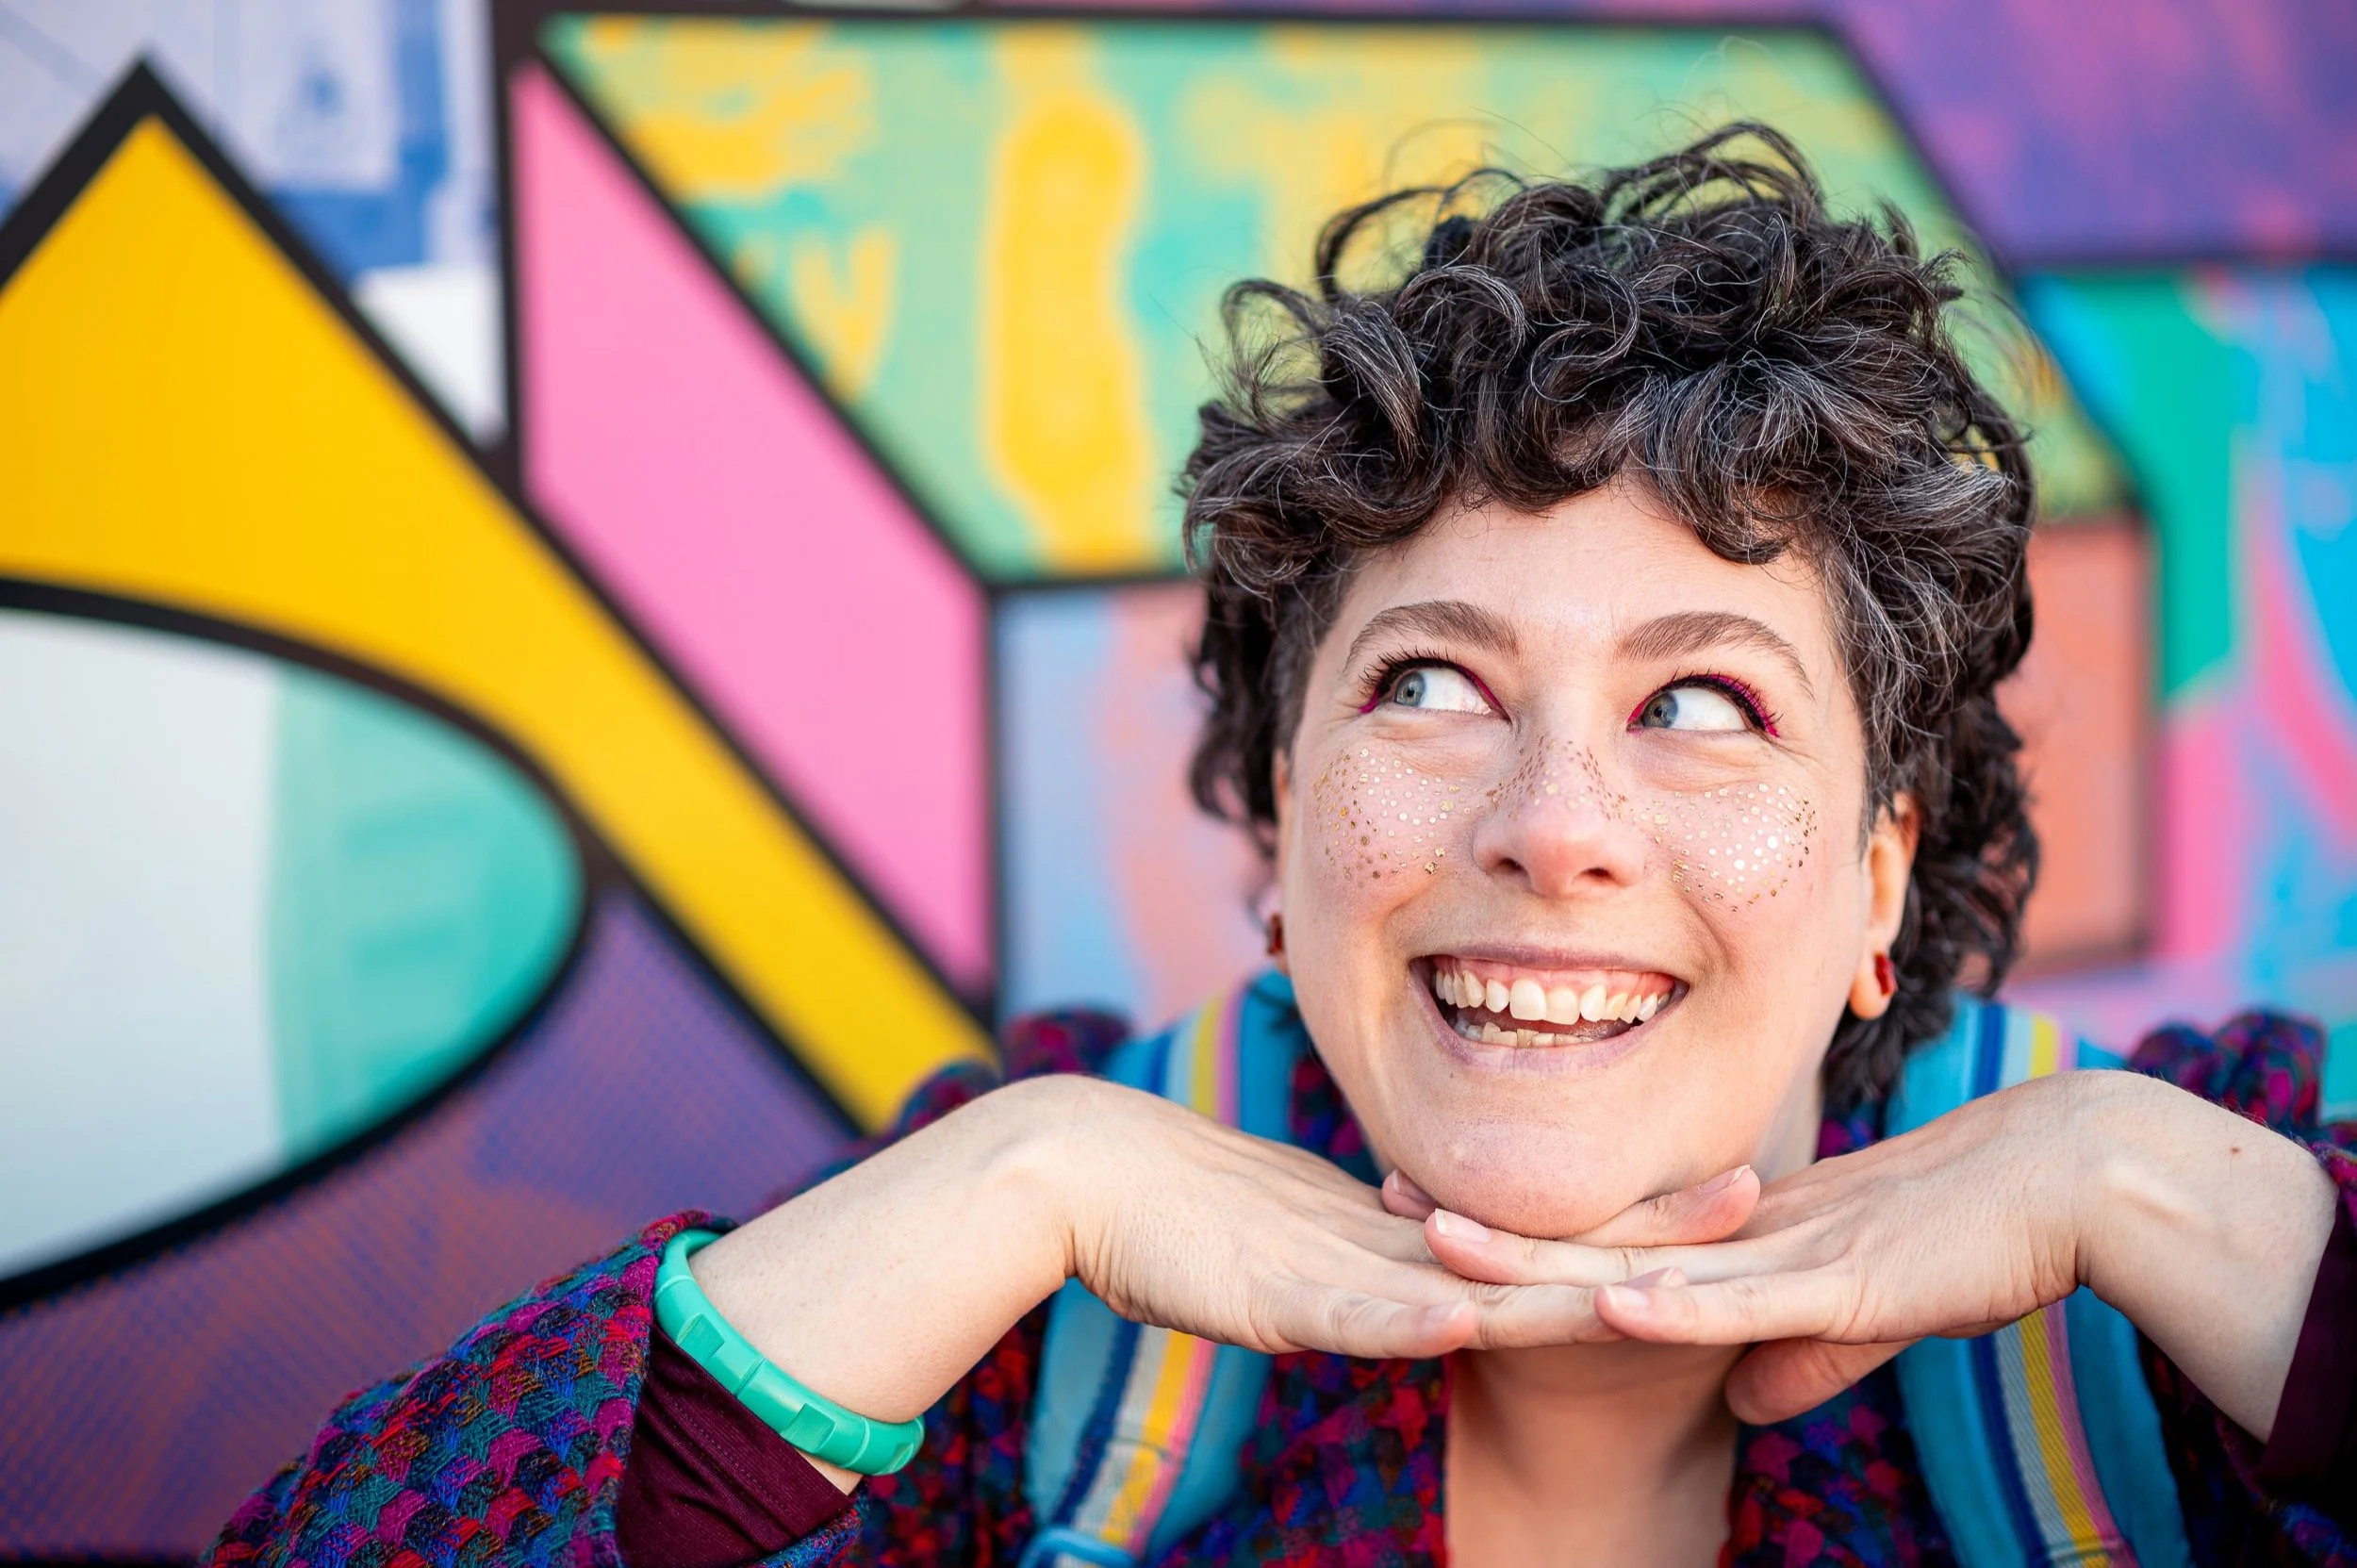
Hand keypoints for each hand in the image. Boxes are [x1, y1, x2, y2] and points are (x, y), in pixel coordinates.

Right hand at [690, 1070, 1760, 1486]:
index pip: (1542, 1240)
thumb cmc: (1185, 1216)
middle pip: (1539, 1250)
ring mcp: (1343, 1267)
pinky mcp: (1283, 1295)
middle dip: (1646, 1236)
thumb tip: (1440, 1275)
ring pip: (1474, 1281)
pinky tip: (1474, 1319)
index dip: (1632, 1226)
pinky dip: (1420, 1316)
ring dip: (1569, 1277)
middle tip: (1757, 1196)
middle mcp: (1393, 1244)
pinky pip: (1360, 1313)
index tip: (1727, 1199)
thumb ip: (1373, 1263)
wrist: (1083, 1176)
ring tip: (1663, 1265)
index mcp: (1407, 1236)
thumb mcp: (1304, 1255)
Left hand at [1413, 1070, 2338, 1433]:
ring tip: (1439, 1240)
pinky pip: (1743, 1300)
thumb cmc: (1977, 1236)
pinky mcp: (1842, 1283)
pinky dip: (1674, 1304)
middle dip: (1494, 1235)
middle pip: (1594, 1241)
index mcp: (1744, 1240)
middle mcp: (1745, 1238)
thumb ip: (1805, 1353)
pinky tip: (1608, 1302)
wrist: (2071, 1180)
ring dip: (1542, 1257)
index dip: (1524, 1239)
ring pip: (1639, 1263)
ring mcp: (1786, 1257)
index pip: (1610, 1240)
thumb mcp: (1870, 1312)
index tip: (1431, 1218)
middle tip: (1386, 1204)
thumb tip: (1746, 1404)